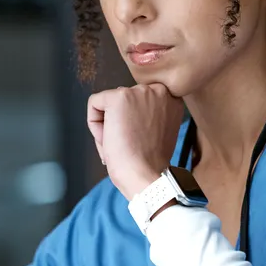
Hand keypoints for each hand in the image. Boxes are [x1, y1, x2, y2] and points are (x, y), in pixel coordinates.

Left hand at [87, 83, 185, 199]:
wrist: (146, 175)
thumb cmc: (150, 162)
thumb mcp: (159, 131)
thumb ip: (149, 116)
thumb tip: (126, 112)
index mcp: (171, 100)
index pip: (140, 103)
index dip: (133, 124)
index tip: (138, 141)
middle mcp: (159, 90)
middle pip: (124, 101)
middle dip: (120, 122)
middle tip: (128, 144)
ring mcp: (139, 92)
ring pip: (108, 103)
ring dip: (108, 124)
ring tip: (120, 143)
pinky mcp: (119, 97)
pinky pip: (94, 103)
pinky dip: (94, 124)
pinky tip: (109, 139)